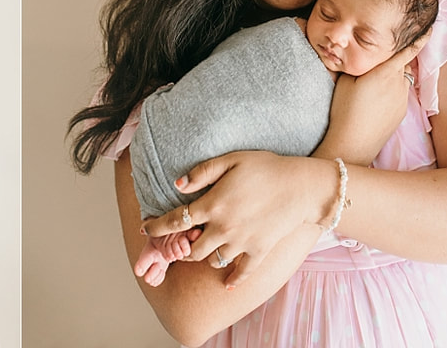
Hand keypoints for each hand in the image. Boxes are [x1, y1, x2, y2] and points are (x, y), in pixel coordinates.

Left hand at [141, 151, 329, 286]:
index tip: (144, 228)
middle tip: (177, 241)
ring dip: (202, 257)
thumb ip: (202, 172)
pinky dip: (233, 281)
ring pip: (212, 260)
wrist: (302, 186)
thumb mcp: (231, 160)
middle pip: (191, 248)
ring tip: (200, 250)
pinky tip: (227, 285)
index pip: (175, 221)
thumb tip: (178, 184)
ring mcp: (242, 242)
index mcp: (213, 205)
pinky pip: (242, 273)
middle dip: (180, 246)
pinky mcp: (259, 251)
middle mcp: (223, 228)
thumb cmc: (265, 168)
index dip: (156, 226)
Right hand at [318, 30, 430, 164]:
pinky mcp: (401, 113)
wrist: (353, 142)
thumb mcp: (345, 80)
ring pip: (402, 80)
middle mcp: (399, 85)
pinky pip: (401, 94)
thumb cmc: (344, 109)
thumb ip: (357, 64)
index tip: (428, 27)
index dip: (418, 39)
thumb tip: (358, 54)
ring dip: (394, 75)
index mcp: (385, 73)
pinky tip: (376, 98)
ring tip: (377, 79)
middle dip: (395, 58)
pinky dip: (393, 90)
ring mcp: (402, 100)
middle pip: (402, 64)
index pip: (406, 51)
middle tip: (382, 53)